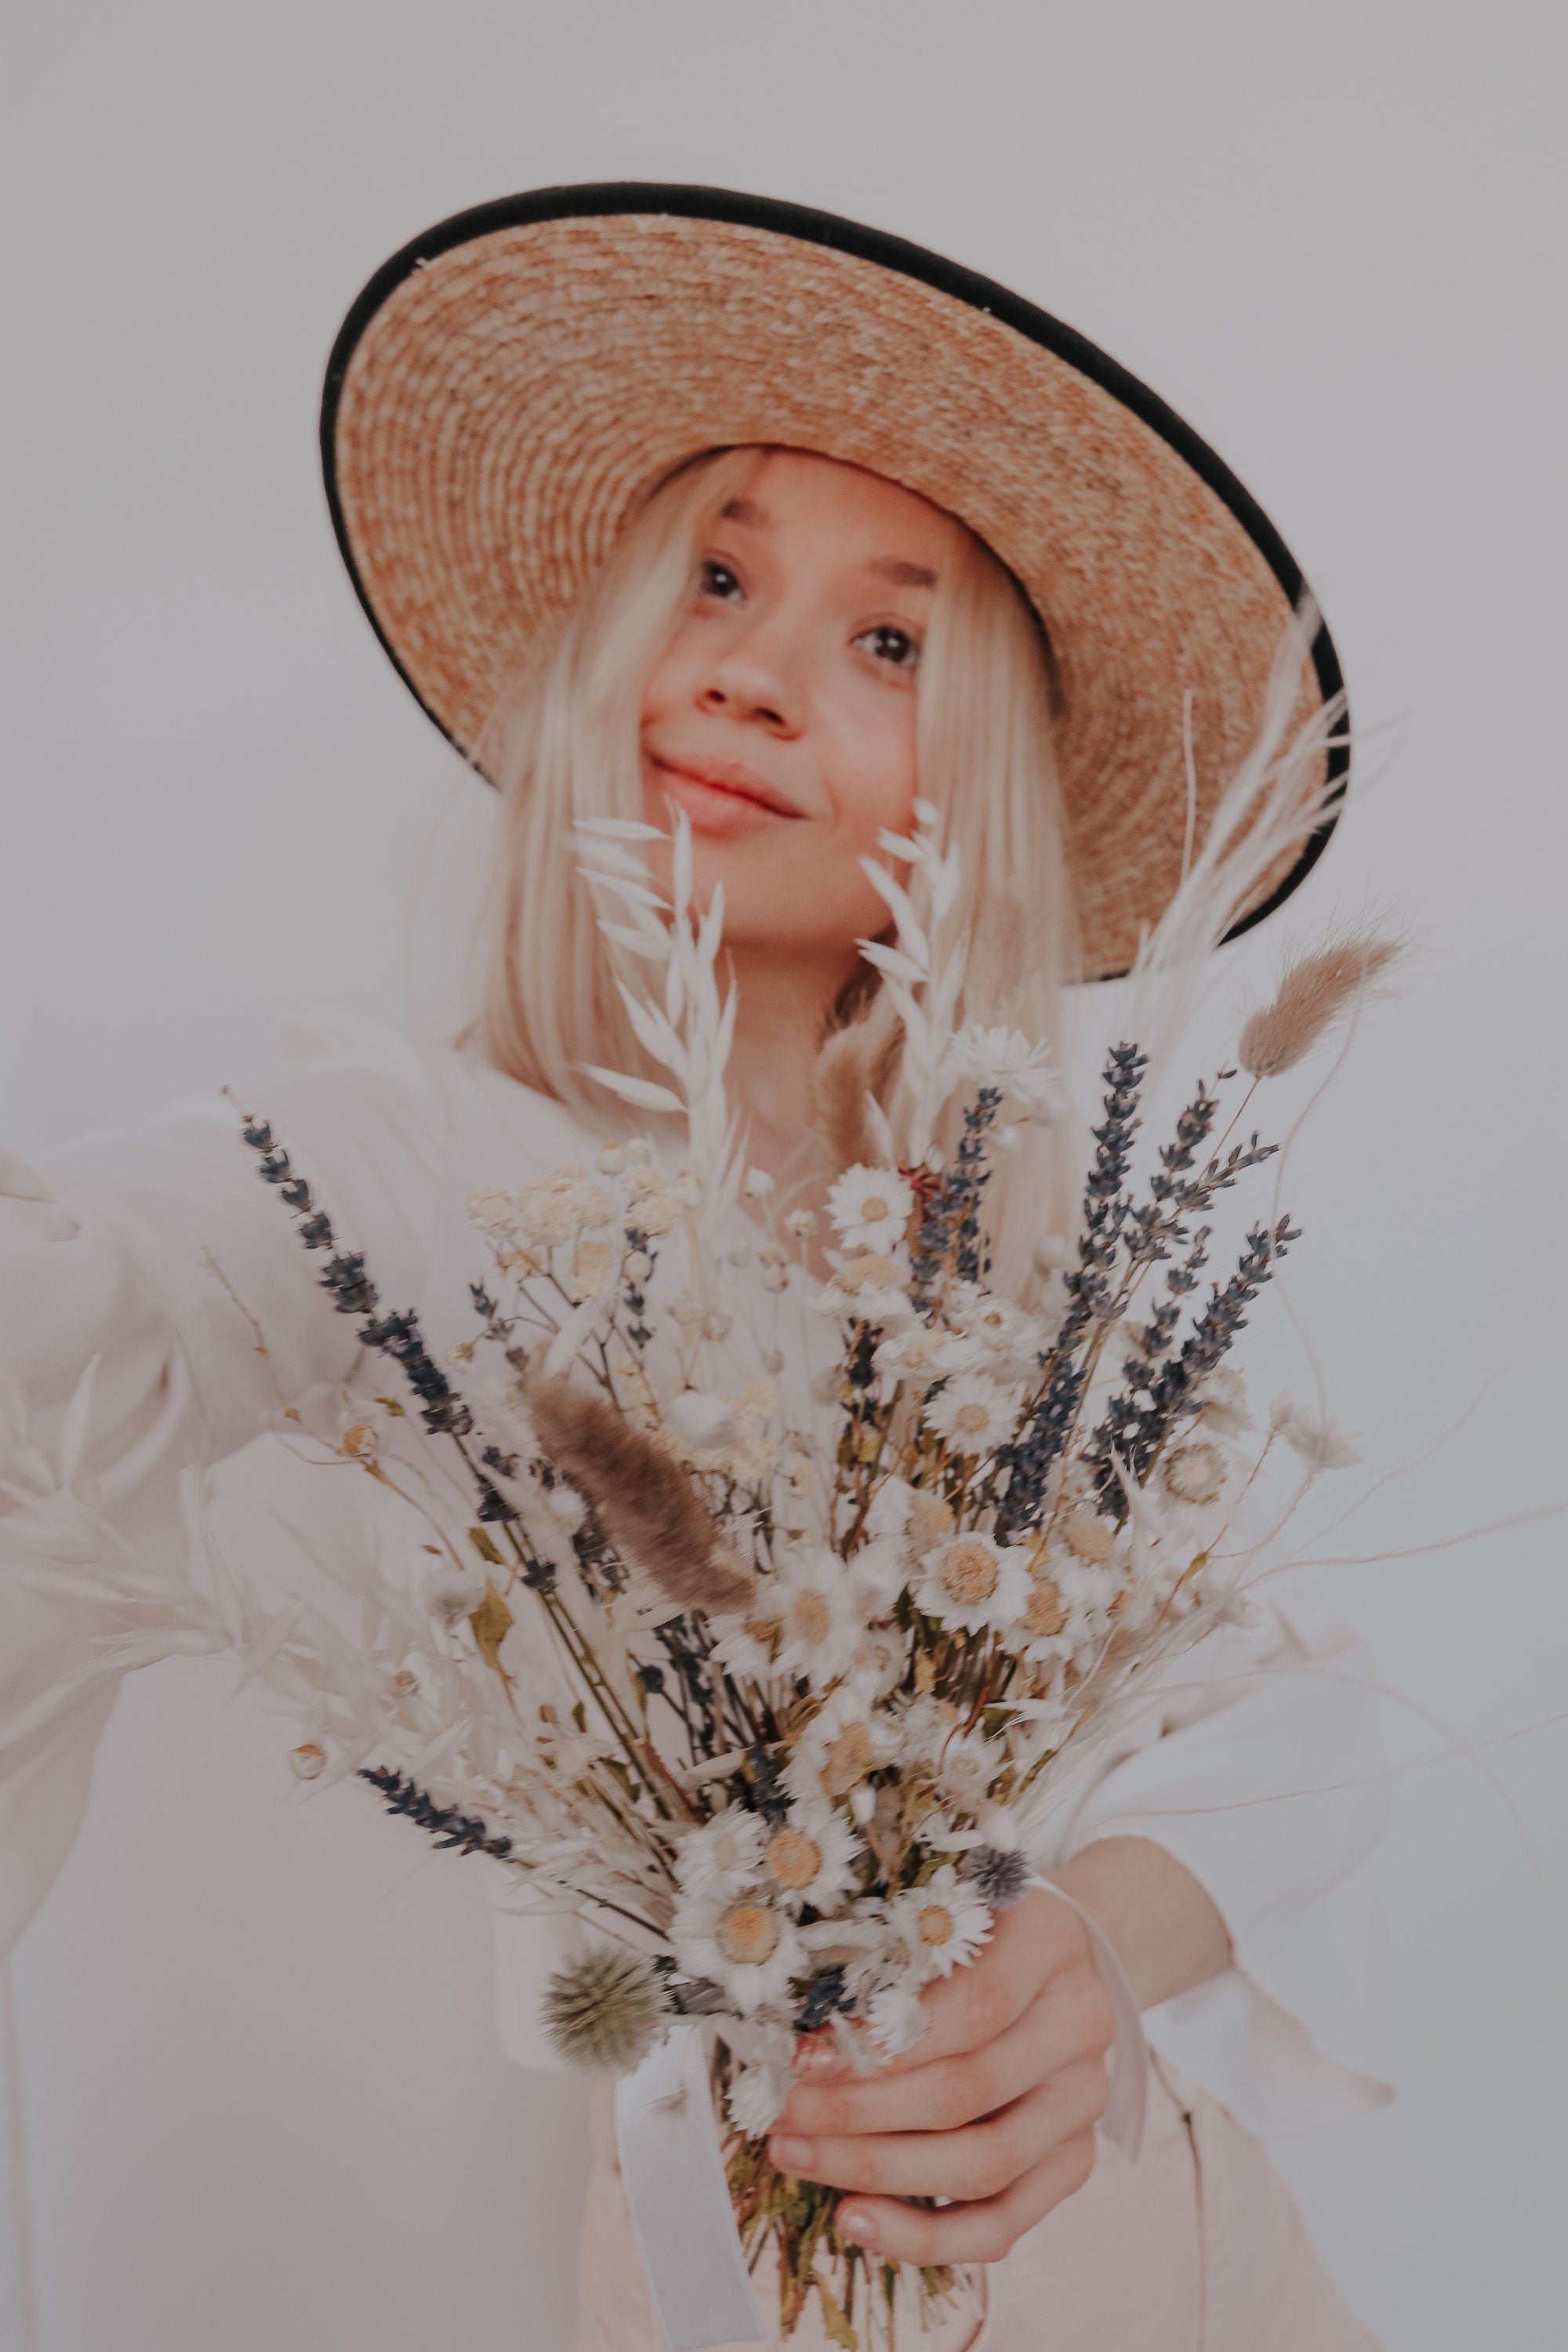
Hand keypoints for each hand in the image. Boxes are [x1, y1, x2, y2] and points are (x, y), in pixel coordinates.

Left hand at [768, 1886, 1113, 2265]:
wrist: (1047, 1963)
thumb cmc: (969, 1936)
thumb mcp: (936, 1917)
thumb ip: (886, 1962)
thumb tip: (794, 2038)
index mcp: (1048, 1942)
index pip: (968, 2010)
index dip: (881, 2046)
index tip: (800, 2061)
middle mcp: (1080, 2024)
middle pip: (966, 2093)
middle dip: (857, 2113)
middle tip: (782, 2115)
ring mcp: (1083, 2100)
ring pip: (983, 2166)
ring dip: (877, 2171)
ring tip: (798, 2159)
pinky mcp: (1073, 2160)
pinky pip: (1002, 2223)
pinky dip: (924, 2236)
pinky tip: (854, 2219)